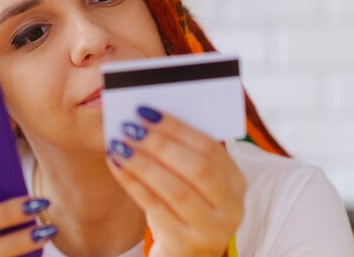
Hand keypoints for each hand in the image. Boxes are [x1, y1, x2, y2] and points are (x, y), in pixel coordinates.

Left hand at [106, 106, 245, 256]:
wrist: (184, 256)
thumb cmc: (183, 209)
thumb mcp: (194, 184)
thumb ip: (182, 153)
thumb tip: (147, 118)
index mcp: (237, 182)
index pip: (210, 148)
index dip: (177, 128)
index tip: (146, 111)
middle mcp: (231, 207)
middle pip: (196, 168)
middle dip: (160, 144)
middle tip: (130, 126)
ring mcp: (211, 230)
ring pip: (176, 189)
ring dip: (144, 163)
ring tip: (119, 144)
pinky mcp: (186, 244)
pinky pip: (156, 208)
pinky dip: (133, 183)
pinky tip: (116, 165)